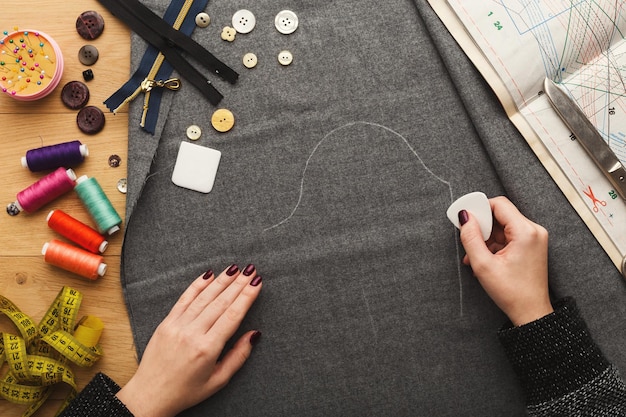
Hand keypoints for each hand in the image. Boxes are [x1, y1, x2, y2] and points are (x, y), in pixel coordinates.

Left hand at [116, 264, 262, 416]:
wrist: (150, 395)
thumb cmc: (186, 391)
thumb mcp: (218, 380)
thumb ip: (238, 356)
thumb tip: (254, 334)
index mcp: (207, 349)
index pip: (232, 315)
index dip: (246, 296)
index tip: (257, 282)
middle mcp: (192, 333)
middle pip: (220, 302)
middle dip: (238, 284)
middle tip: (250, 269)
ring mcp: (177, 326)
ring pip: (203, 297)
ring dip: (221, 281)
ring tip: (235, 269)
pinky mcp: (166, 323)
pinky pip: (184, 299)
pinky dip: (197, 285)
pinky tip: (209, 275)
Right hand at [458, 196, 552, 325]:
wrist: (531, 312)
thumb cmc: (511, 292)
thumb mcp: (483, 265)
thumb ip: (470, 237)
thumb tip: (465, 217)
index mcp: (525, 232)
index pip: (499, 204)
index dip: (479, 209)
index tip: (465, 219)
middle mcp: (534, 230)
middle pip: (501, 215)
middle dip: (482, 227)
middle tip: (469, 241)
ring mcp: (534, 238)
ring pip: (503, 226)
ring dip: (486, 238)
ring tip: (475, 256)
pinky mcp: (531, 246)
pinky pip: (508, 236)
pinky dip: (494, 244)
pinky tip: (485, 259)